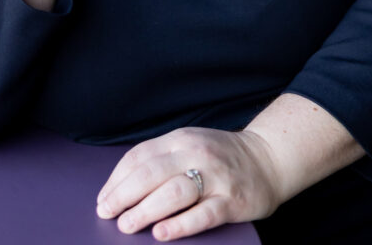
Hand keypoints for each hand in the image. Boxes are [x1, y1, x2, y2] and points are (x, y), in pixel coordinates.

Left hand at [96, 126, 281, 240]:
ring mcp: (215, 177)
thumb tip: (122, 185)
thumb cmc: (221, 157)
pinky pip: (203, 214)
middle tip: (107, 213)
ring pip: (174, 192)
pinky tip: (162, 233)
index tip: (103, 198)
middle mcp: (196, 154)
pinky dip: (180, 224)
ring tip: (127, 225)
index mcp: (181, 139)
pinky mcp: (232, 200)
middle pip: (152, 172)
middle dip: (124, 195)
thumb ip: (162, 158)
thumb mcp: (189, 145)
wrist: (268, 159)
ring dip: (146, 210)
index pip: (140, 156)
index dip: (117, 178)